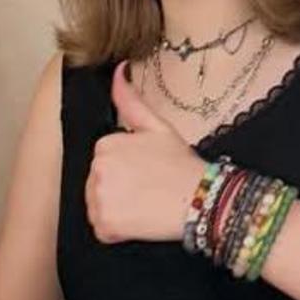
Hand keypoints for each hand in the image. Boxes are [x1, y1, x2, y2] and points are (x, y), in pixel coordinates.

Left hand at [87, 61, 207, 243]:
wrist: (203, 199)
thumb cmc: (181, 164)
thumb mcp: (157, 127)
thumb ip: (130, 101)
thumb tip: (117, 69)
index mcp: (105, 144)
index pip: (104, 161)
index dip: (126, 169)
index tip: (146, 172)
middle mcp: (97, 169)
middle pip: (97, 183)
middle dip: (118, 188)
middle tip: (148, 190)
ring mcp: (99, 198)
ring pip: (97, 206)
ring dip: (116, 209)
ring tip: (145, 205)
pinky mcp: (105, 224)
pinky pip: (102, 229)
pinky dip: (117, 230)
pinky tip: (140, 222)